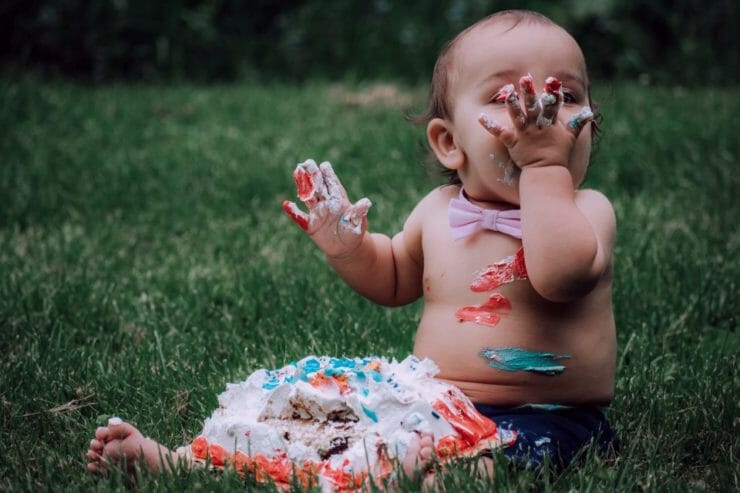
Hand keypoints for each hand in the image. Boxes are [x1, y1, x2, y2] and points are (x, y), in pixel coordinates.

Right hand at [282, 159, 371, 257]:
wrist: (345, 247)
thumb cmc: (353, 231)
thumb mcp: (358, 222)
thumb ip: (358, 212)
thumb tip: (366, 202)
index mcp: (339, 200)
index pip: (333, 184)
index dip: (329, 175)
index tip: (324, 165)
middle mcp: (326, 203)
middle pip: (319, 186)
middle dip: (313, 174)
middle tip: (307, 162)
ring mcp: (317, 212)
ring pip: (308, 196)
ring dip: (302, 185)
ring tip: (297, 172)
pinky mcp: (310, 225)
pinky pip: (300, 217)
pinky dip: (293, 212)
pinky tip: (286, 204)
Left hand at [478, 74, 592, 169]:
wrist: (547, 172)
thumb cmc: (559, 154)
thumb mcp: (571, 137)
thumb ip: (578, 123)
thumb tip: (589, 112)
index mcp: (550, 124)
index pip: (552, 106)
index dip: (552, 93)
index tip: (551, 80)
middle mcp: (537, 127)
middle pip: (533, 107)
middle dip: (529, 92)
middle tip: (525, 78)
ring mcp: (525, 135)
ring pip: (517, 116)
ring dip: (512, 104)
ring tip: (505, 91)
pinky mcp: (513, 143)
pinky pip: (501, 134)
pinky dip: (490, 126)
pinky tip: (480, 117)